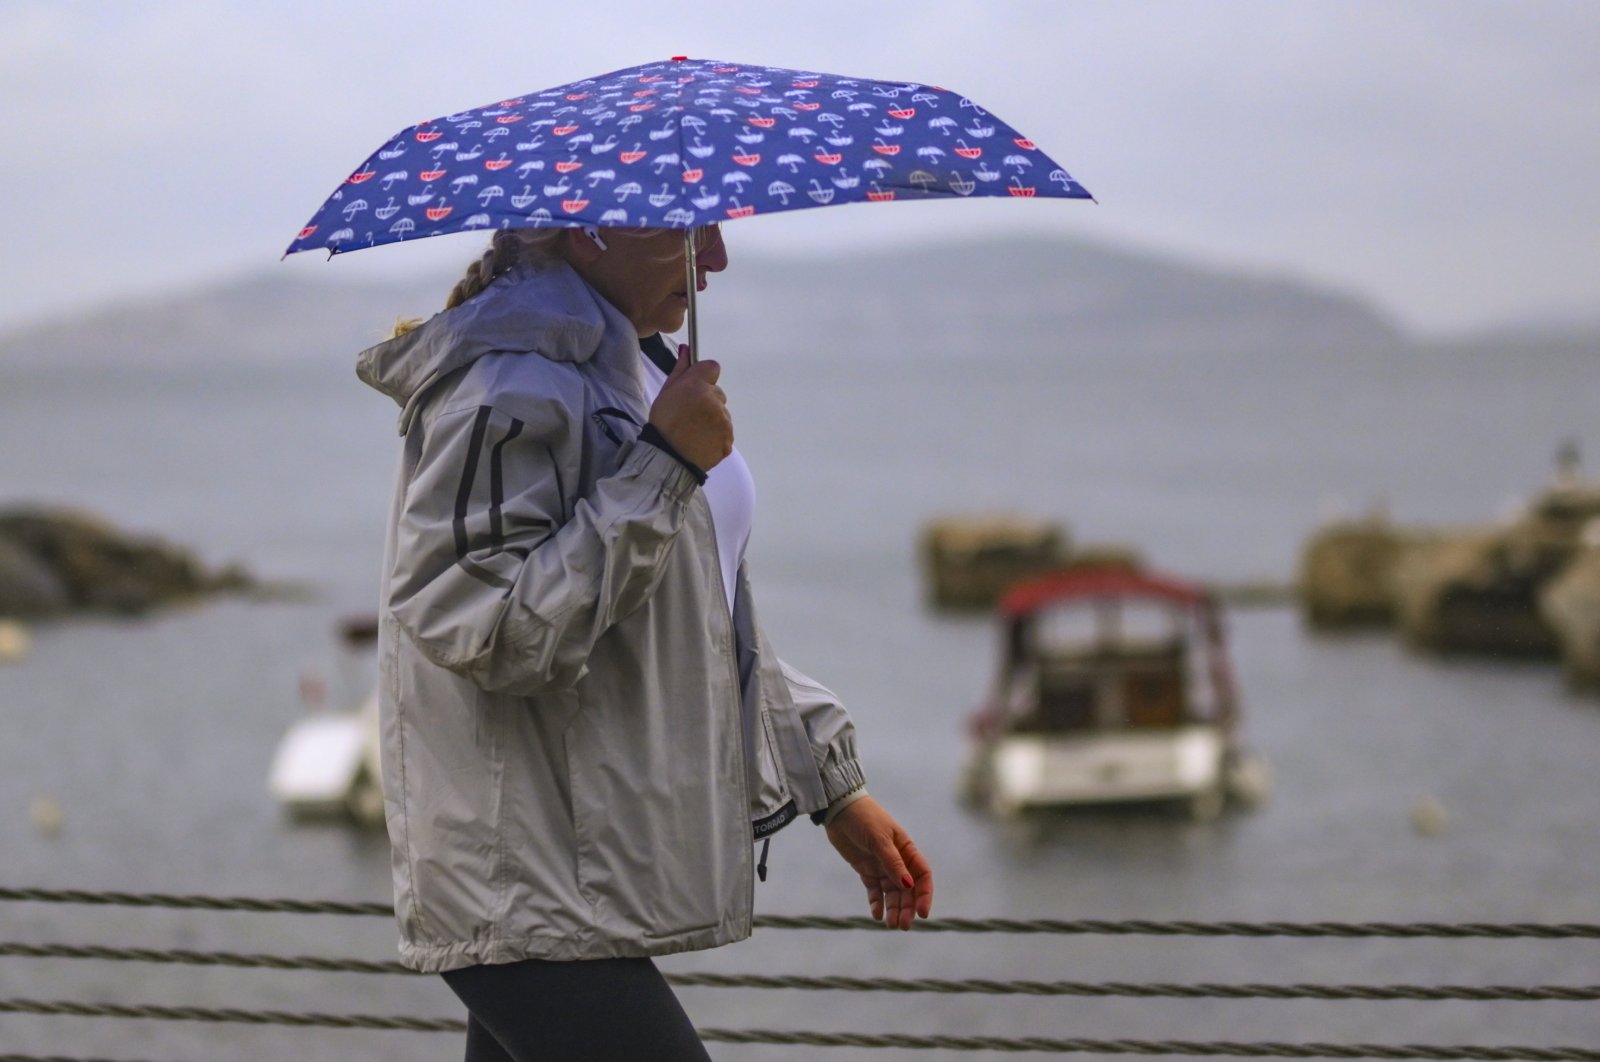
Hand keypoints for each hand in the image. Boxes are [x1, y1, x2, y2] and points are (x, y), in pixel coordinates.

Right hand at [648, 344, 731, 470]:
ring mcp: (723, 422)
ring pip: (722, 413)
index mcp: (697, 386)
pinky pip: (725, 432)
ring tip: (694, 431)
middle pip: (718, 393)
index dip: (704, 376)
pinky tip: (701, 441)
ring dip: (713, 419)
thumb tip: (687, 349)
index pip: (712, 367)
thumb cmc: (663, 424)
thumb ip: (680, 370)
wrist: (667, 458)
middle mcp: (714, 401)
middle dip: (707, 400)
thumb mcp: (666, 392)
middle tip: (690, 415)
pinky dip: (717, 435)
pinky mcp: (728, 439)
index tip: (695, 387)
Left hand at [824, 795, 932, 930]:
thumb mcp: (880, 840)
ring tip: (890, 925)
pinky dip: (876, 903)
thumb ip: (893, 864)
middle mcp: (897, 860)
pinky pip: (874, 890)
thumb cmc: (865, 818)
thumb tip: (908, 886)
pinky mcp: (866, 870)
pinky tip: (876, 915)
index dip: (924, 895)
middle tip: (903, 926)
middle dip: (907, 908)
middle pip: (907, 890)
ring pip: (892, 893)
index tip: (923, 913)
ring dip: (893, 909)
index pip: (922, 876)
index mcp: (907, 849)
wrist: (840, 809)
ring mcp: (881, 866)